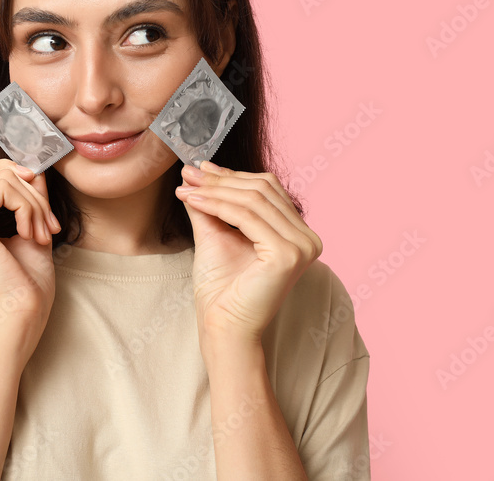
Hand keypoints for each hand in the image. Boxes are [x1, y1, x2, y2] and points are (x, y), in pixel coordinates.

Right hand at [0, 159, 60, 355]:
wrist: (19, 314)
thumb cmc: (26, 283)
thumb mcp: (32, 226)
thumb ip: (30, 196)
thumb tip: (35, 167)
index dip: (17, 179)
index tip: (42, 208)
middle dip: (31, 190)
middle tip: (47, 225)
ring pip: (4, 177)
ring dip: (35, 203)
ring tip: (42, 234)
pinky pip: (3, 187)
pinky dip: (27, 207)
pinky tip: (29, 235)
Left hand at [175, 160, 322, 343]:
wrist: (222, 326)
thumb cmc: (221, 288)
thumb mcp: (216, 234)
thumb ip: (212, 203)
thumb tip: (196, 172)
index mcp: (298, 233)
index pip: (266, 189)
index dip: (231, 175)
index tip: (198, 168)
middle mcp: (308, 238)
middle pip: (261, 190)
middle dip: (220, 180)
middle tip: (188, 173)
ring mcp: (302, 247)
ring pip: (253, 200)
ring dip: (214, 190)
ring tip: (185, 187)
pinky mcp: (287, 255)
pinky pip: (247, 217)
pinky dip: (217, 205)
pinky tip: (192, 201)